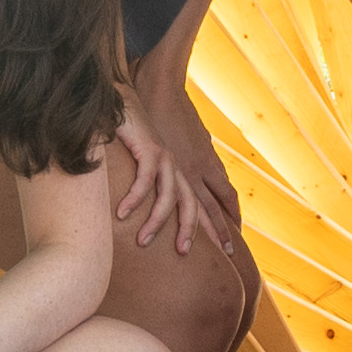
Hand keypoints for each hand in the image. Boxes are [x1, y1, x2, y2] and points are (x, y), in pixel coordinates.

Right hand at [100, 111, 233, 258]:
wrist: (132, 97)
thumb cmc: (142, 126)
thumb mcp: (163, 154)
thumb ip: (171, 174)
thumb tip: (169, 196)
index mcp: (191, 169)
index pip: (213, 202)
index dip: (223, 225)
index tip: (229, 248)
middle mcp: (185, 166)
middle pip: (197, 206)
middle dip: (196, 232)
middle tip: (186, 254)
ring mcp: (169, 158)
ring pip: (170, 198)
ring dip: (156, 221)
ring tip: (143, 241)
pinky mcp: (151, 149)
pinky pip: (145, 180)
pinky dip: (134, 198)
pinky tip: (122, 214)